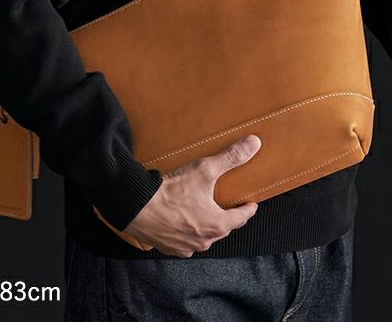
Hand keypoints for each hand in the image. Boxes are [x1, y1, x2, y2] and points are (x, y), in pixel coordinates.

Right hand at [123, 134, 261, 256]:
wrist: (138, 207)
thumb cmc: (172, 191)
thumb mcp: (205, 169)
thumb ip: (231, 157)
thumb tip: (253, 144)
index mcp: (217, 225)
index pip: (241, 218)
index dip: (248, 209)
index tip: (251, 204)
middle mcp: (203, 241)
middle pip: (223, 228)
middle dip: (227, 217)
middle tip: (228, 205)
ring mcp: (186, 247)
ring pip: (204, 237)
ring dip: (207, 226)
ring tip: (206, 211)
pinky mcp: (169, 247)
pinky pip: (185, 241)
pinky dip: (188, 231)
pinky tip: (184, 221)